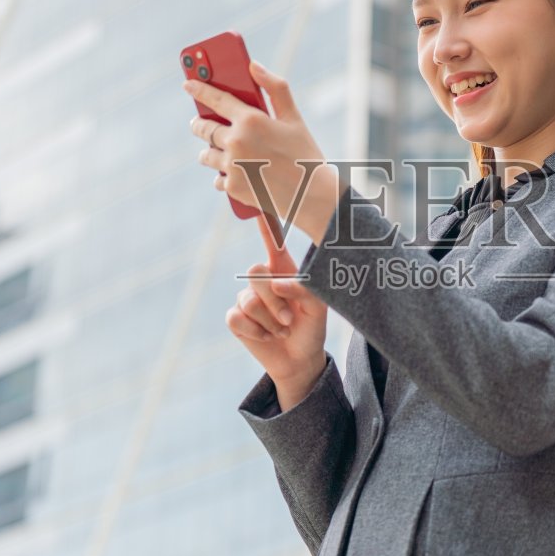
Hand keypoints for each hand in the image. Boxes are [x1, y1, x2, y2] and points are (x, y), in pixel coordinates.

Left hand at [185, 60, 337, 239]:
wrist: (312, 196)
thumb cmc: (305, 153)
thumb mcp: (294, 118)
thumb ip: (275, 88)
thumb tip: (254, 65)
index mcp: (251, 120)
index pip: (216, 99)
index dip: (199, 89)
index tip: (188, 85)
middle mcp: (236, 141)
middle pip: (203, 128)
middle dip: (200, 125)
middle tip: (201, 124)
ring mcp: (232, 165)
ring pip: (206, 155)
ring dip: (210, 152)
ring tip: (221, 152)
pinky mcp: (232, 186)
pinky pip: (217, 178)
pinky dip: (224, 176)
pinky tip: (237, 174)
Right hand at [226, 220, 328, 403]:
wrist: (300, 358)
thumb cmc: (311, 327)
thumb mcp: (318, 307)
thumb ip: (303, 290)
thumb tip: (276, 283)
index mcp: (283, 269)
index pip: (272, 241)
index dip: (263, 221)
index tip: (256, 197)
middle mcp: (261, 279)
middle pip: (255, 273)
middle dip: (276, 301)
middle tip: (290, 319)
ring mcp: (245, 298)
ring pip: (249, 301)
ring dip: (270, 322)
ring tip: (281, 329)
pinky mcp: (236, 318)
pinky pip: (238, 318)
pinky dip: (257, 333)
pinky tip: (266, 337)